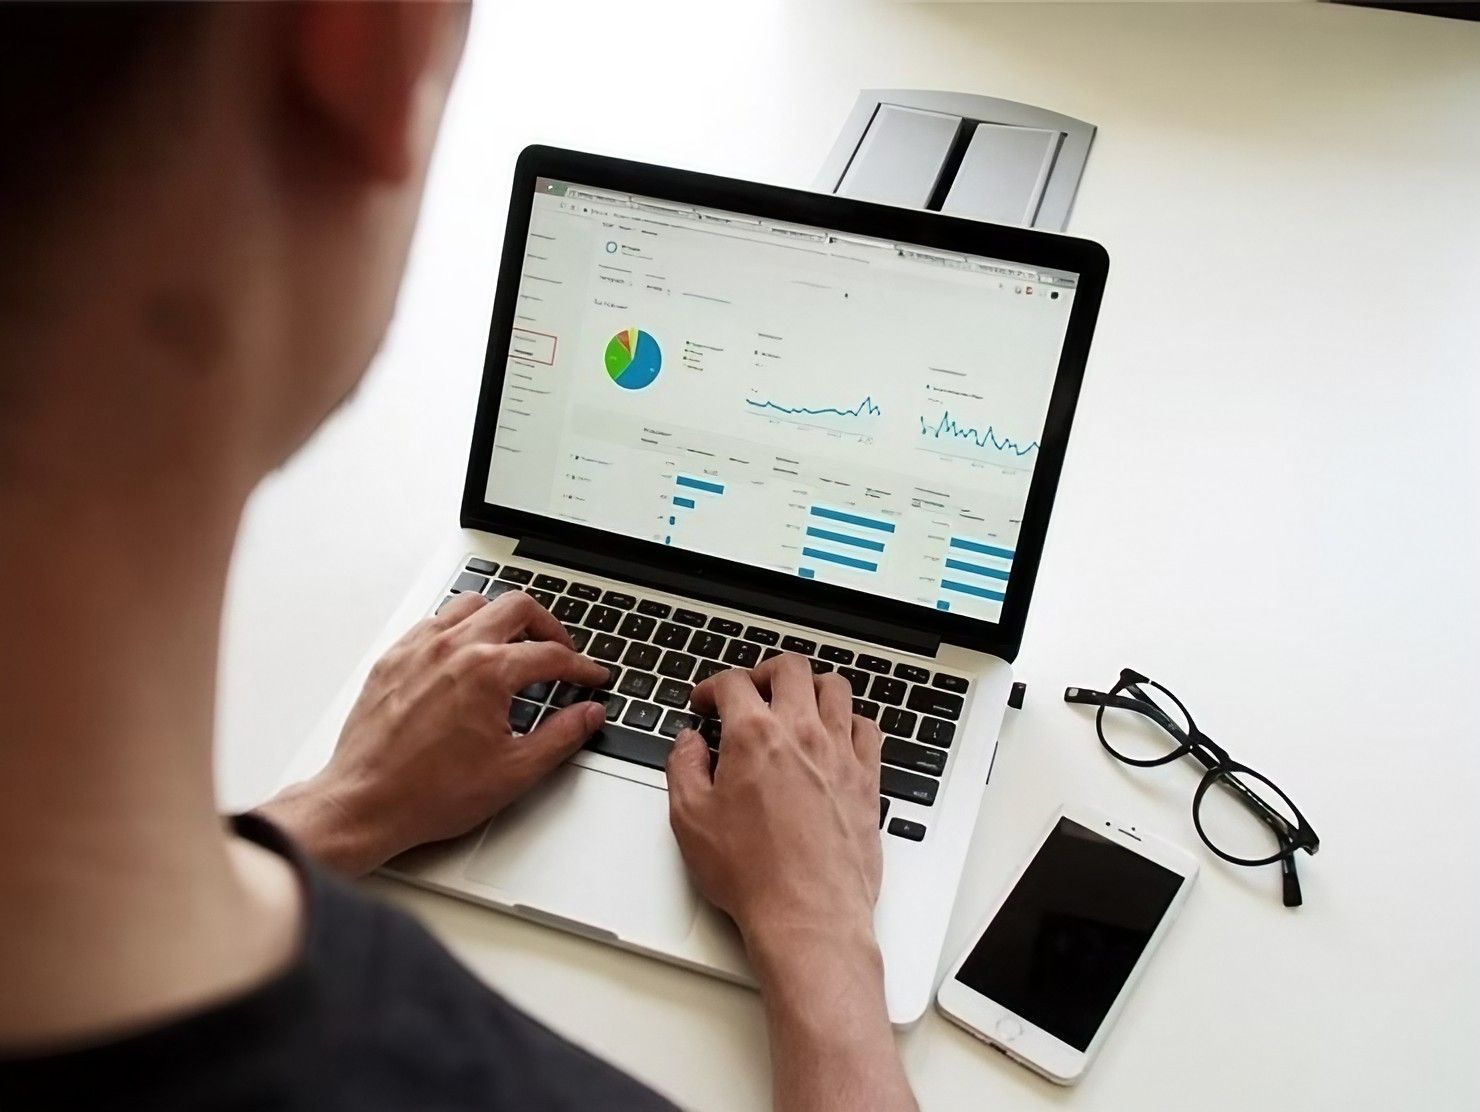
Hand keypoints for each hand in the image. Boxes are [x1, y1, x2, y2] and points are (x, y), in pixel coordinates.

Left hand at [261, 591, 608, 874]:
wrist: (366, 804)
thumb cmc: (429, 793)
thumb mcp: (514, 771)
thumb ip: (562, 736)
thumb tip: (589, 715)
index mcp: (488, 672)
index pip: (551, 654)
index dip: (581, 666)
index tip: (590, 677)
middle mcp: (453, 648)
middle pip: (517, 607)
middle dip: (548, 626)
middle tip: (560, 650)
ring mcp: (419, 649)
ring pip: (472, 604)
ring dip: (501, 618)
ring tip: (514, 643)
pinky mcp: (393, 659)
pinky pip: (433, 622)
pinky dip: (458, 628)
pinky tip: (464, 653)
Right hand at [666, 655, 914, 1111]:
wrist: (808, 915)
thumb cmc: (753, 875)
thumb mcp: (691, 820)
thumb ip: (684, 768)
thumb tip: (688, 744)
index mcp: (755, 736)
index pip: (734, 684)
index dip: (712, 687)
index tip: (706, 702)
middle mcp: (802, 734)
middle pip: (790, 669)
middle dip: (763, 672)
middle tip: (749, 692)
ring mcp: (841, 753)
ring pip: (834, 688)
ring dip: (809, 686)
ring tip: (794, 703)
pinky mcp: (867, 778)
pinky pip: (866, 727)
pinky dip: (848, 720)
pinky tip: (835, 735)